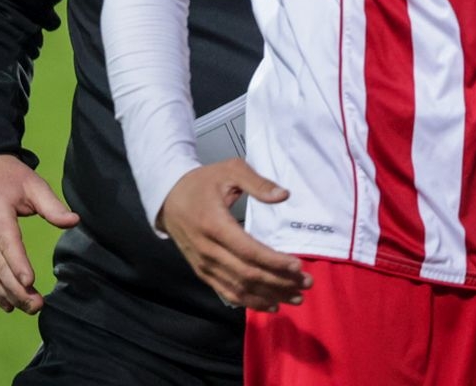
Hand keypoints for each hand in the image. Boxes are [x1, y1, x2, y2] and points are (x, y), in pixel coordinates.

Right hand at [0, 154, 79, 314]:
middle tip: (36, 305)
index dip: (18, 264)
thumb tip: (74, 221)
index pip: (7, 243)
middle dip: (16, 288)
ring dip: (5, 294)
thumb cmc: (11, 178)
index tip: (30, 282)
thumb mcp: (34, 184)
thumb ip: (52, 206)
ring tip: (26, 308)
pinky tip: (6, 304)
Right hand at [158, 158, 308, 312]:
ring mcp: (204, 265)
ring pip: (239, 288)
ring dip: (269, 295)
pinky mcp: (203, 272)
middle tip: (307, 283)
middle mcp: (208, 251)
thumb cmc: (203, 182)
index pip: (249, 251)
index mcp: (214, 225)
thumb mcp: (230, 170)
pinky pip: (227, 292)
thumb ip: (257, 183)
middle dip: (279, 282)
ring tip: (296, 297)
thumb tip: (284, 195)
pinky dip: (249, 302)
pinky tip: (270, 304)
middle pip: (247, 274)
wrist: (168, 199)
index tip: (298, 266)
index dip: (274, 262)